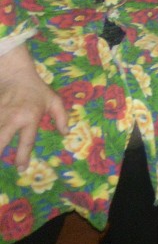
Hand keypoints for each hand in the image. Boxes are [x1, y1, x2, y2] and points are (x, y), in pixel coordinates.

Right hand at [0, 45, 67, 169]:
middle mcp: (12, 119)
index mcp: (30, 118)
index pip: (26, 142)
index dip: (23, 158)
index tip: (21, 169)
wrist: (15, 74)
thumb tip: (65, 133)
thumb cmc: (36, 89)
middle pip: (0, 141)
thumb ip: (62, 117)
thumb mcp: (54, 100)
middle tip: (1, 163)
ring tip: (0, 153)